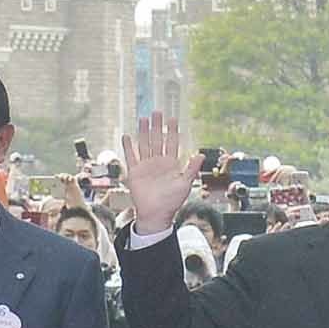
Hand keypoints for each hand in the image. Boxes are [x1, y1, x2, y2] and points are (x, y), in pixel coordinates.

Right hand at [119, 111, 196, 236]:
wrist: (155, 215)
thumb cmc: (171, 202)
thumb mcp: (184, 184)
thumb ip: (191, 169)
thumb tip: (201, 155)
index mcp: (170, 164)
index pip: (171, 143)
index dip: (172, 131)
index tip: (172, 119)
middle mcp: (158, 162)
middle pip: (157, 140)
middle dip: (157, 126)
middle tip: (156, 112)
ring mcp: (145, 166)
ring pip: (144, 144)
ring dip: (143, 132)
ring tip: (142, 119)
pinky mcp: (134, 172)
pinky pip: (130, 156)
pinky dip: (128, 147)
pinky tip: (126, 136)